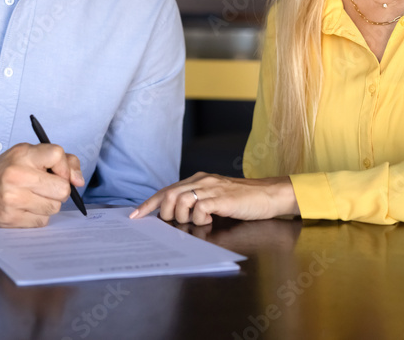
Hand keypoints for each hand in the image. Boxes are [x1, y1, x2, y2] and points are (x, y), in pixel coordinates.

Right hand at [0, 143, 84, 227]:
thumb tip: (78, 181)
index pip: (58, 155)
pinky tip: (25, 208)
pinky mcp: (9, 218)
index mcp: (23, 155)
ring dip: (48, 204)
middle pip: (62, 189)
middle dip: (59, 190)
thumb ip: (63, 161)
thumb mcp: (32, 154)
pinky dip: (37, 216)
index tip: (58, 172)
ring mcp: (11, 198)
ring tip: (33, 197)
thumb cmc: (10, 169)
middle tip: (46, 187)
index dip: (64, 167)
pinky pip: (42, 221)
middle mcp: (16, 175)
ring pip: (54, 208)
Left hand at [129, 172, 298, 225]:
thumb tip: (175, 215)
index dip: (149, 204)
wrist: (268, 195)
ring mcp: (212, 188)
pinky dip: (200, 219)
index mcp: (197, 180)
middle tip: (178, 223)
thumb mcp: (215, 198)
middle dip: (167, 214)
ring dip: (184, 217)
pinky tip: (210, 220)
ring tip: (198, 221)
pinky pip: (199, 209)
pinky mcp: (222, 198)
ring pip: (181, 200)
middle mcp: (201, 181)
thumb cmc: (242, 200)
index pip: (166, 190)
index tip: (135, 216)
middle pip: (169, 195)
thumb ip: (197, 202)